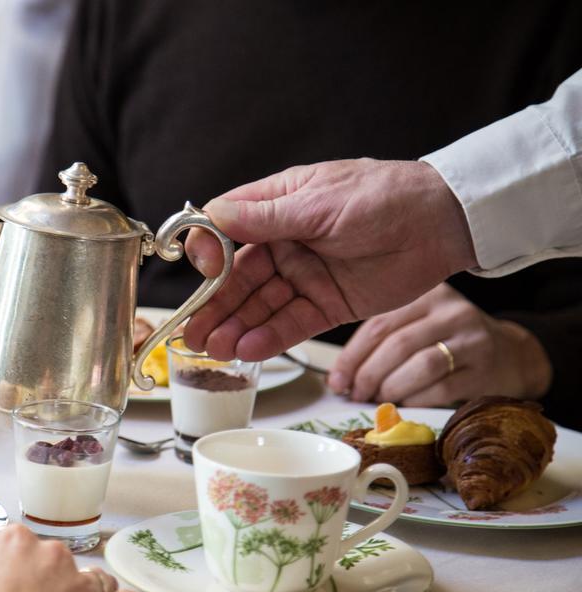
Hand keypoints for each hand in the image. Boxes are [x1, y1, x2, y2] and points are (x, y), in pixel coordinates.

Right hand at [182, 159, 478, 360]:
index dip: (210, 251)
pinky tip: (246, 350)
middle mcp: (284, 242)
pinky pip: (291, 323)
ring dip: (236, 327)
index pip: (226, 230)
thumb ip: (265, 218)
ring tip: (214, 349)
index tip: (206, 268)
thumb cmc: (383, 196)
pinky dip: (268, 337)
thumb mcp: (319, 203)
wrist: (443, 222)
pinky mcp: (327, 303)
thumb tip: (213, 216)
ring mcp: (304, 275)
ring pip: (260, 305)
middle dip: (214, 305)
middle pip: (237, 277)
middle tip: (192, 333)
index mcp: (277, 207)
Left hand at [328, 283, 551, 404]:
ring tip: (377, 400)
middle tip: (355, 394)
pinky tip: (404, 404)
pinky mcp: (486, 370)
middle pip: (397, 345)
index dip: (352, 356)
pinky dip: (415, 400)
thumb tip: (340, 377)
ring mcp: (474, 340)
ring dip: (390, 388)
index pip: (379, 324)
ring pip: (419, 366)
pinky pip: (441, 388)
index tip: (336, 381)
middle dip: (368, 374)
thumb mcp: (420, 324)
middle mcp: (453, 312)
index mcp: (428, 295)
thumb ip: (384, 339)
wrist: (511, 355)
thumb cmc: (449, 341)